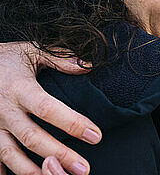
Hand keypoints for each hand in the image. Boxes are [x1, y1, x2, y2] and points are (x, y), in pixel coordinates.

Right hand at [0, 42, 101, 174]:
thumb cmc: (6, 59)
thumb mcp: (31, 52)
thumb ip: (60, 59)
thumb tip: (89, 65)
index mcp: (20, 89)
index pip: (48, 109)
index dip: (72, 123)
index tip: (95, 135)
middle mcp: (4, 110)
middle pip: (33, 138)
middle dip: (59, 155)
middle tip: (83, 168)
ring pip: (11, 154)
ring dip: (35, 171)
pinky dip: (5, 171)